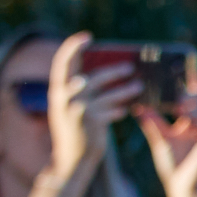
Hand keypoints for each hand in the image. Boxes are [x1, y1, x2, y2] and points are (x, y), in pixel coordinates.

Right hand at [45, 33, 139, 181]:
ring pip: (106, 94)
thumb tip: (110, 71)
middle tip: (130, 66)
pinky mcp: (90, 123)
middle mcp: (64, 98)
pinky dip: (119, 109)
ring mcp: (77, 110)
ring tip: (138, 86)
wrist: (71, 160)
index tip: (86, 36)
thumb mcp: (74, 107)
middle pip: (90, 77)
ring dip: (124, 90)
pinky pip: (110, 110)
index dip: (72, 48)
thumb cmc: (77, 129)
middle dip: (111, 71)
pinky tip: (125, 111)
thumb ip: (84, 91)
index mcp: (57, 91)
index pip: (62, 63)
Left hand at [136, 79, 196, 196]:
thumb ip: (151, 121)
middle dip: (194, 87)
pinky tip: (188, 116)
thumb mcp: (159, 138)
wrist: (181, 187)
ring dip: (196, 102)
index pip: (194, 93)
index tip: (176, 71)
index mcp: (193, 119)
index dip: (189, 81)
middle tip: (180, 83)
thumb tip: (136, 105)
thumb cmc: (173, 164)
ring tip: (181, 102)